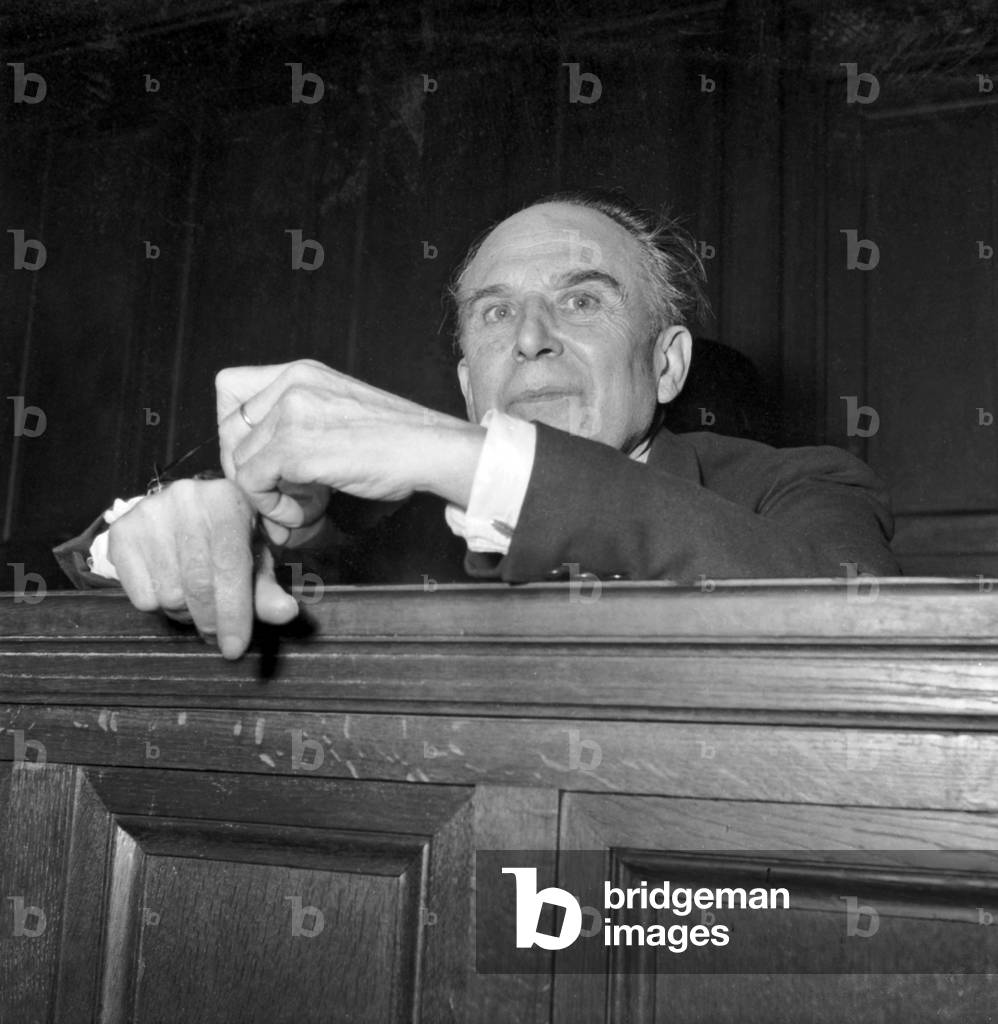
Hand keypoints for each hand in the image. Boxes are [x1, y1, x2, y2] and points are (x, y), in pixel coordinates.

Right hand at [107, 478, 298, 658]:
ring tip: (195, 601)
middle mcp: (187, 498)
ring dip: (185, 613)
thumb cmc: (228, 539)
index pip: (230, 566)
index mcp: (227, 499)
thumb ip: (267, 590)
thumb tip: (286, 613)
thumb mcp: (254, 558)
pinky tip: (170, 587)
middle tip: (217, 635)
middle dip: (211, 621)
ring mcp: (149, 512)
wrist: (185, 510)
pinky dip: (158, 606)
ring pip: (169, 594)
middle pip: (198, 584)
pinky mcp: (122, 531)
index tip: (235, 649)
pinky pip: (141, 595)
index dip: (234, 613)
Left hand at [217, 359, 483, 527]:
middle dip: (250, 471)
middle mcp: (291, 384)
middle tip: (287, 493)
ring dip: (269, 496)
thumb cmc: (398, 441)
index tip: (262, 458)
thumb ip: (298, 425)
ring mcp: (291, 413)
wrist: (432, 449)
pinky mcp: (295, 447)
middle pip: (227, 432)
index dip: (235, 431)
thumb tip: (258, 473)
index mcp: (300, 372)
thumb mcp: (339, 412)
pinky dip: (274, 507)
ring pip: (239, 463)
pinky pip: (252, 484)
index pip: (229, 390)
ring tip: (308, 505)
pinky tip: (309, 511)